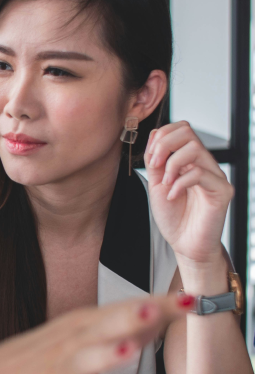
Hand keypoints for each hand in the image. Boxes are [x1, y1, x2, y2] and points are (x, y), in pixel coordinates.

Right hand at [0, 293, 186, 373]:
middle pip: (105, 327)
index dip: (158, 306)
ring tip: (126, 351)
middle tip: (155, 309)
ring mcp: (61, 373)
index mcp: (81, 325)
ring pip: (85, 364)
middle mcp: (72, 344)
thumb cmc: (40, 357)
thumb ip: (118, 327)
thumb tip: (160, 314)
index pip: (124, 310)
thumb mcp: (76, 334)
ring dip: (105, 357)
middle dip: (130, 318)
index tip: (190, 300)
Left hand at [144, 121, 232, 266]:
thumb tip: (155, 135)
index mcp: (189, 160)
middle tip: (155, 167)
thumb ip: (155, 161)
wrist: (185, 244)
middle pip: (188, 131)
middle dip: (164, 145)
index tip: (151, 159)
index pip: (180, 129)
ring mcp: (215, 175)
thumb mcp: (156, 184)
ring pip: (195, 148)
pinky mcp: (222, 191)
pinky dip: (180, 183)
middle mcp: (205, 163)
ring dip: (172, 164)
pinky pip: (200, 173)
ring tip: (165, 184)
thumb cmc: (173, 216)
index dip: (161, 136)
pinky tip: (172, 196)